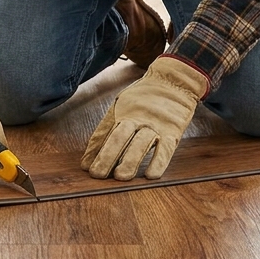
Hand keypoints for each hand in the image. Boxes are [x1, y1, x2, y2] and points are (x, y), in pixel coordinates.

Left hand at [82, 56, 207, 180]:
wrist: (173, 81)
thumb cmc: (144, 99)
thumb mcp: (121, 107)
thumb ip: (105, 130)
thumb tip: (87, 159)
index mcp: (122, 112)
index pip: (105, 132)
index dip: (95, 150)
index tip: (85, 167)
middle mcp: (137, 117)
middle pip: (120, 137)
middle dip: (107, 156)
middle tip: (97, 174)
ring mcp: (155, 124)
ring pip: (141, 143)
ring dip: (130, 160)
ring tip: (120, 177)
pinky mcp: (173, 131)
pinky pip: (166, 148)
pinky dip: (159, 162)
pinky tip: (151, 175)